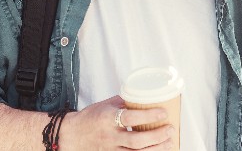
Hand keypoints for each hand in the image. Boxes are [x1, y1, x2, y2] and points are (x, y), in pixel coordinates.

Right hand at [59, 96, 174, 149]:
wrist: (71, 136)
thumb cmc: (91, 118)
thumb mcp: (106, 105)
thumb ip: (125, 102)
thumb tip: (147, 96)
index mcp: (107, 118)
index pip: (130, 118)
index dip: (149, 116)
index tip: (164, 112)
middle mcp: (109, 136)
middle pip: (137, 140)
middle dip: (157, 136)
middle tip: (170, 129)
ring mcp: (110, 149)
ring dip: (156, 149)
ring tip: (169, 143)